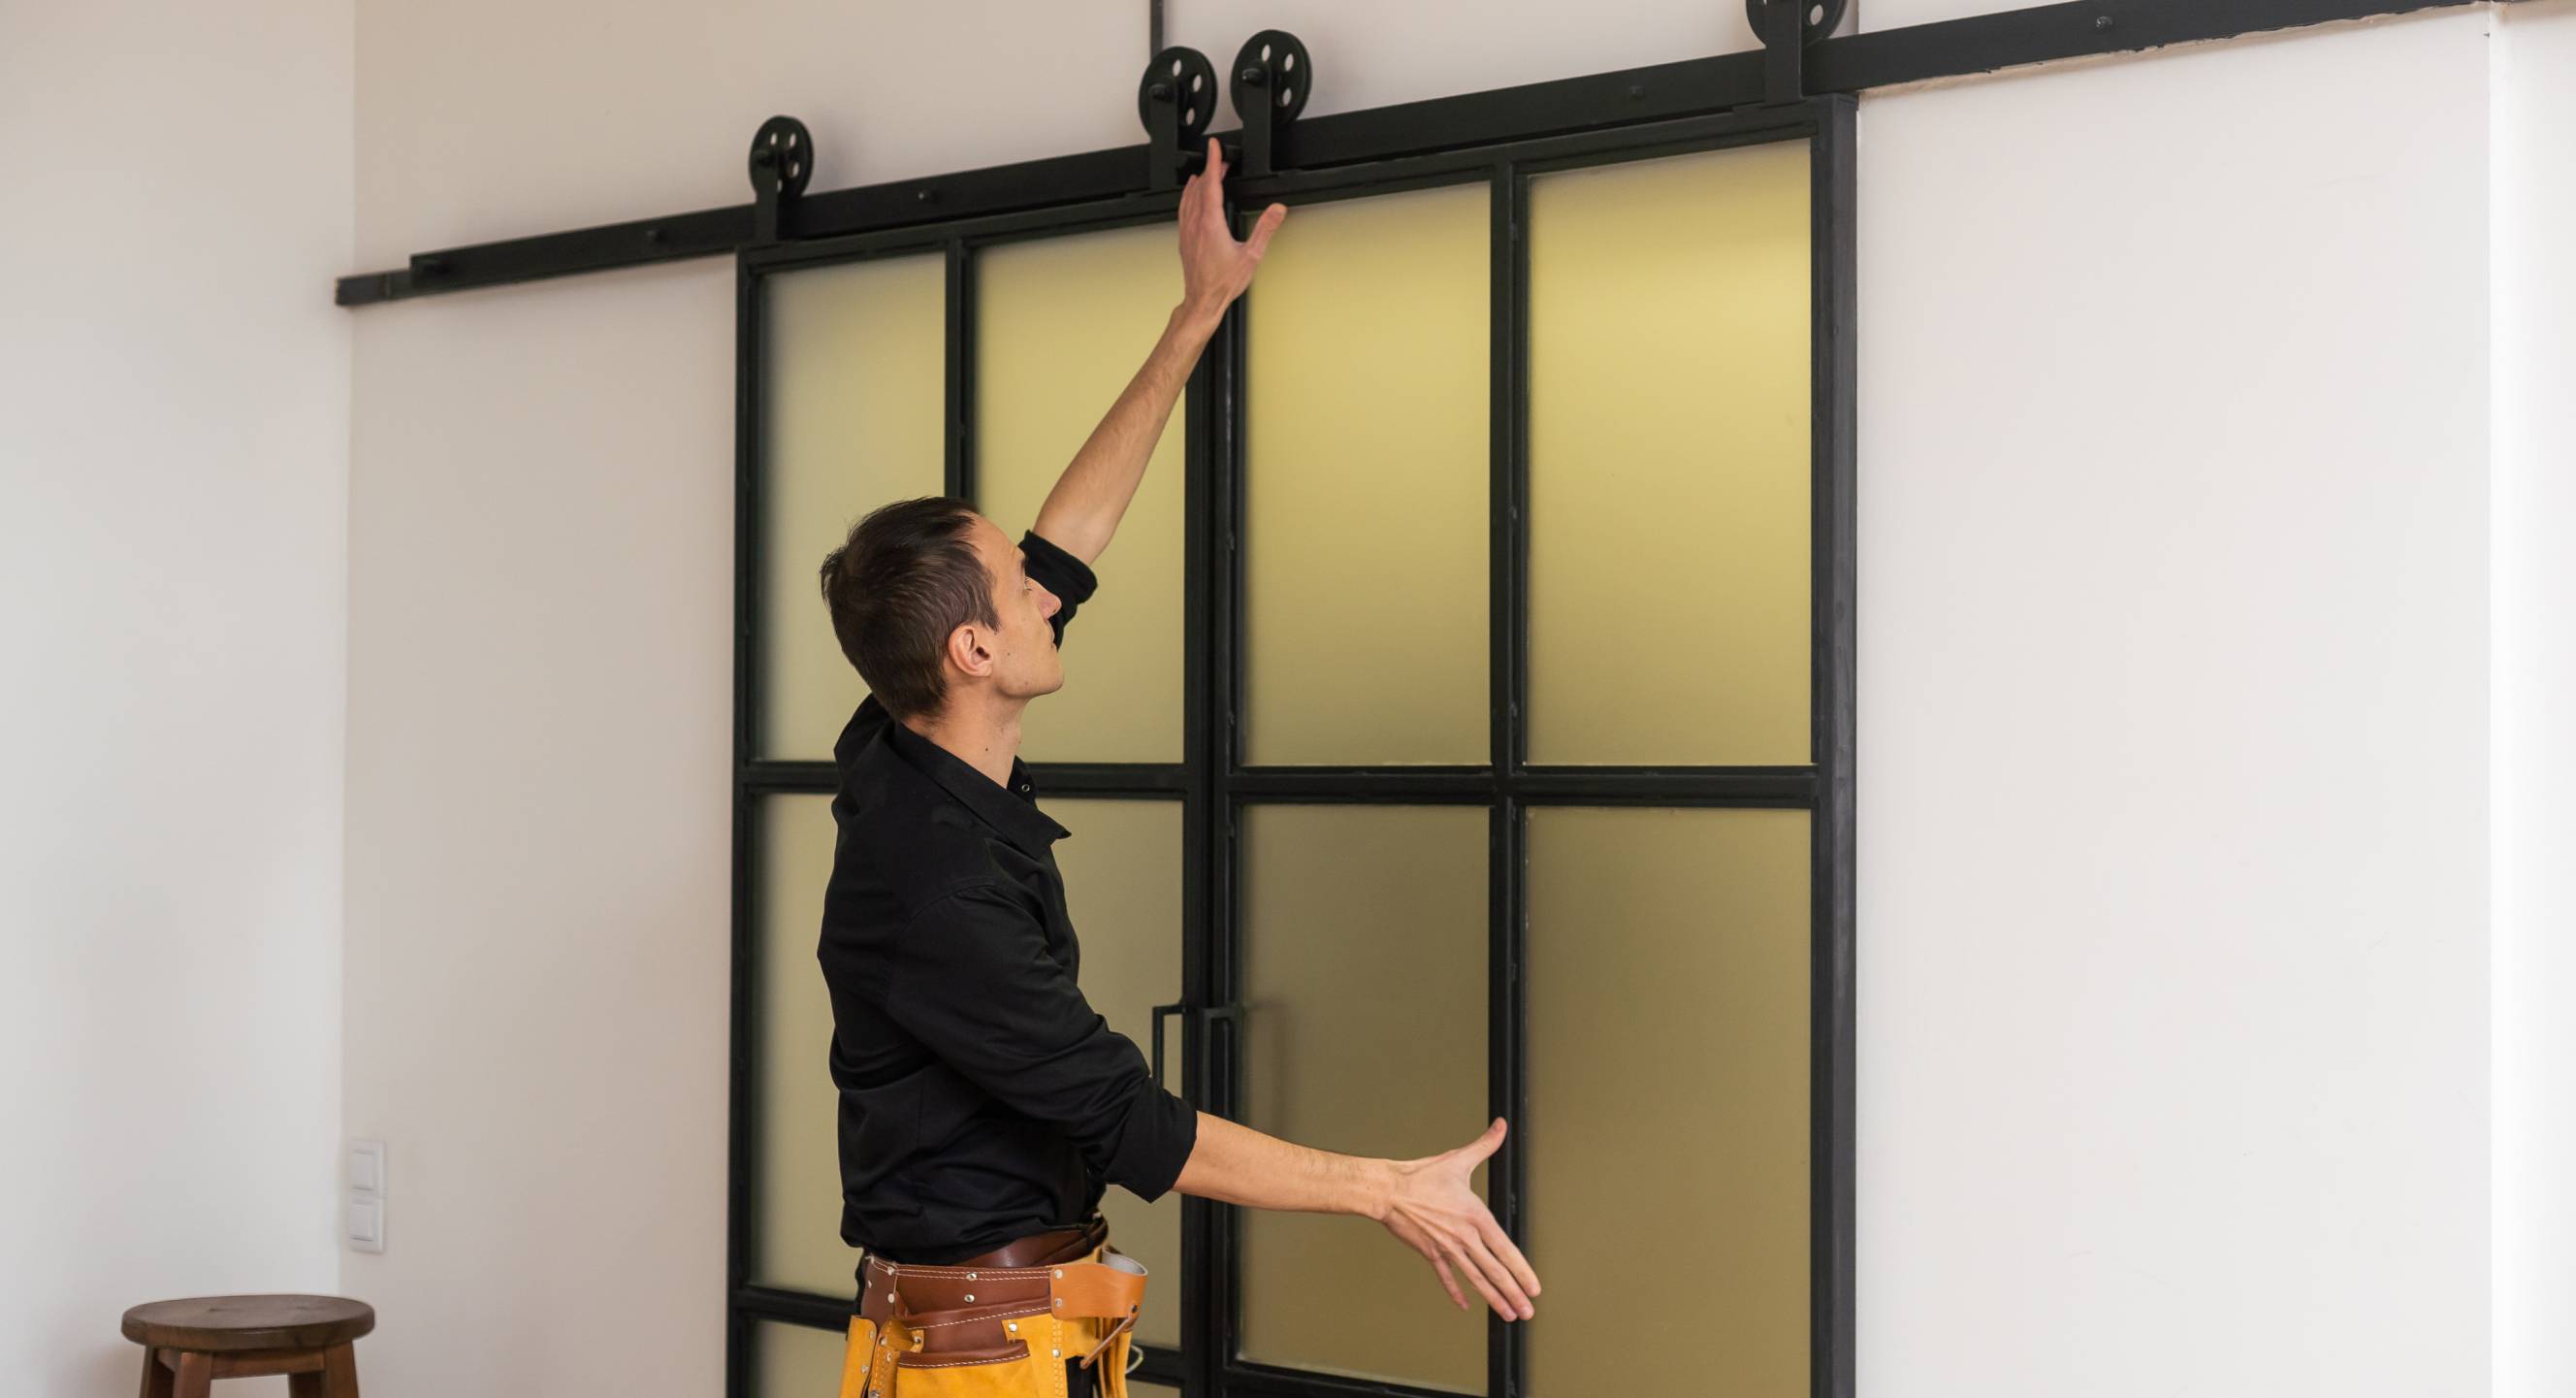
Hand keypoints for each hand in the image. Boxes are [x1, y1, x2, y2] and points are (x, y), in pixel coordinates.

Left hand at [1176, 136, 1285, 322]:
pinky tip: (1191, 198)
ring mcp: (1187, 231)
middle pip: (1200, 187)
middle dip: (1210, 170)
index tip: (1215, 147)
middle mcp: (1196, 224)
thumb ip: (1265, 229)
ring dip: (1198, 183)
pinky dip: (1188, 197)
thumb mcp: (1251, 255)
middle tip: (1221, 162)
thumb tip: (1277, 210)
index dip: (1214, 162)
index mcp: (1211, 224)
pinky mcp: (1184, 239)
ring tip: (1205, 174)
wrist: (1203, 300)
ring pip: (1189, 198)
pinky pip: (1183, 210)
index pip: (1211, 184)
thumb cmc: (1223, 283)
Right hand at [1376, 1118, 1541, 1321]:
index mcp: (1476, 1217)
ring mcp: (1447, 1248)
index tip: (1534, 1288)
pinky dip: (1456, 1291)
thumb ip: (1485, 1145)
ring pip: (1476, 1279)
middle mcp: (1464, 1237)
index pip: (1505, 1250)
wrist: (1388, 1190)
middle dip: (1513, 1294)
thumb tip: (1502, 1125)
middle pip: (1494, 1272)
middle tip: (1527, 1312)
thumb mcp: (1459, 1159)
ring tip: (1507, 1313)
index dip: (1522, 1271)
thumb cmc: (1423, 1175)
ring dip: (1493, 1298)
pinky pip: (1447, 1276)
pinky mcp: (1431, 1252)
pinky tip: (1466, 1305)